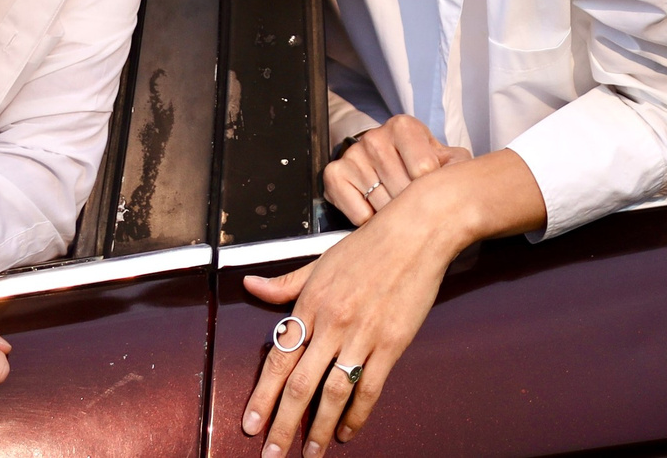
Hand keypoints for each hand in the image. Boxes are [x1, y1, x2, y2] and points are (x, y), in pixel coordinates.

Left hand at [238, 151, 541, 457]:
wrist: (416, 230)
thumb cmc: (369, 244)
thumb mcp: (319, 260)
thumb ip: (285, 282)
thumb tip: (250, 285)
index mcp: (310, 303)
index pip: (278, 359)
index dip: (262, 397)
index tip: (250, 424)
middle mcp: (331, 322)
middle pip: (300, 385)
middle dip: (282, 425)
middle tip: (271, 454)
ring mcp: (362, 334)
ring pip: (332, 392)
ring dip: (318, 428)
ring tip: (310, 452)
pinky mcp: (391, 342)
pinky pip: (370, 388)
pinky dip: (357, 414)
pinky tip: (347, 431)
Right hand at [323, 116, 470, 225]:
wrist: (383, 158)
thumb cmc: (419, 162)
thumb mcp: (445, 159)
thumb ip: (459, 167)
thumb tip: (465, 186)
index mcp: (404, 127)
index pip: (424, 171)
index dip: (432, 189)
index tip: (432, 189)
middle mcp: (375, 136)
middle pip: (402, 191)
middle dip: (414, 206)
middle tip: (416, 205)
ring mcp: (353, 155)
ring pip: (381, 204)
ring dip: (393, 216)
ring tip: (398, 207)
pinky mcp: (334, 175)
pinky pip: (358, 213)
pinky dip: (370, 221)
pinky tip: (376, 210)